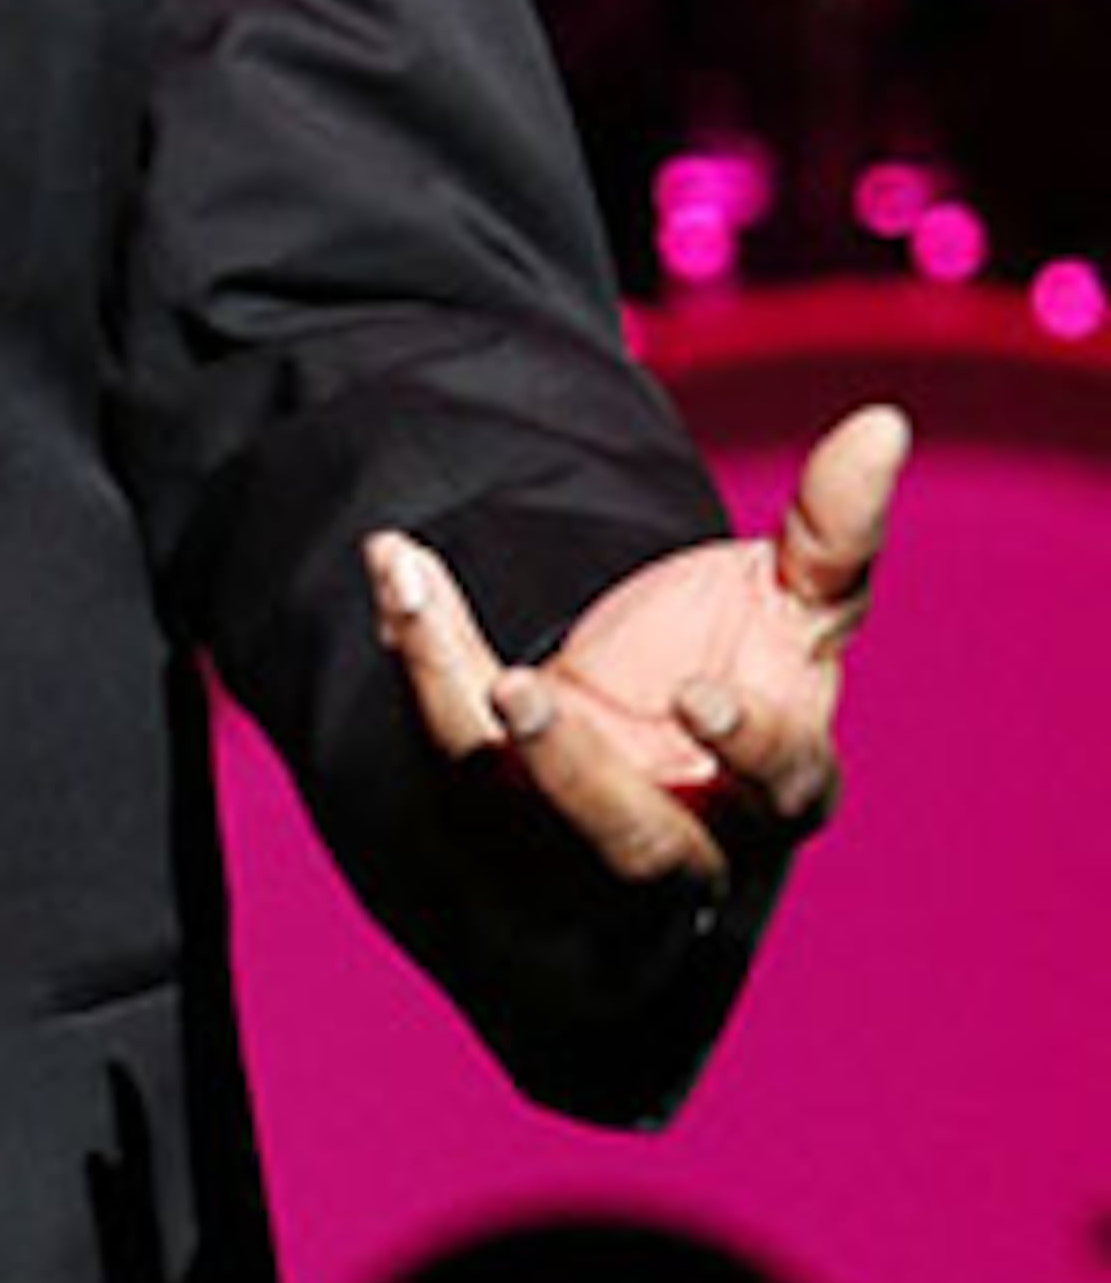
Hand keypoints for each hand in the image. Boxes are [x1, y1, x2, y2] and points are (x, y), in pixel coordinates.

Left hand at [364, 399, 908, 917]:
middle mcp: (683, 846)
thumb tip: (883, 422)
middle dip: (575, 774)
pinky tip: (399, 566)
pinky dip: (418, 657)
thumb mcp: (790, 602)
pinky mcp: (489, 838)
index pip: (781, 786)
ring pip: (510, 816)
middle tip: (517, 692)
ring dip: (455, 710)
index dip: (748, 745)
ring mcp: (575, 860)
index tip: (698, 692)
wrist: (628, 733)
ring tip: (418, 598)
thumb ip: (832, 529)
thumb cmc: (734, 670)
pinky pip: (442, 759)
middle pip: (638, 848)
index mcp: (778, 791)